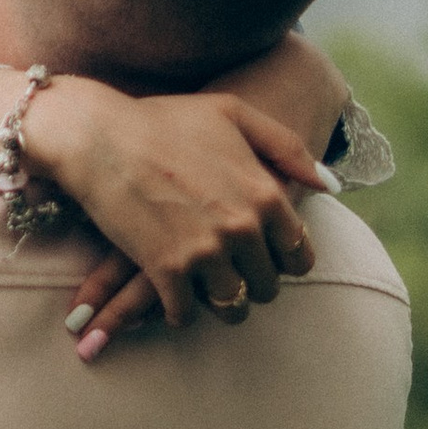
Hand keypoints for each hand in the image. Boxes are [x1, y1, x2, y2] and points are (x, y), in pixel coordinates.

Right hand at [26, 67, 334, 361]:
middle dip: (250, 282)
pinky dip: (179, 310)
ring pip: (233, 308)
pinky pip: (186, 314)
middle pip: (268, 288)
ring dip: (219, 302)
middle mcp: (243, 228)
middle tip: (227, 269)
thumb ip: (286, 148)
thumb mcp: (233, 114)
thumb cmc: (164, 119)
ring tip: (203, 286)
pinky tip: (170, 292)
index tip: (261, 256)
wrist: (98, 134)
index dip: (282, 262)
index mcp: (265, 194)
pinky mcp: (168, 270)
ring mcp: (206, 252)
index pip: (299, 256)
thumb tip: (329, 186)